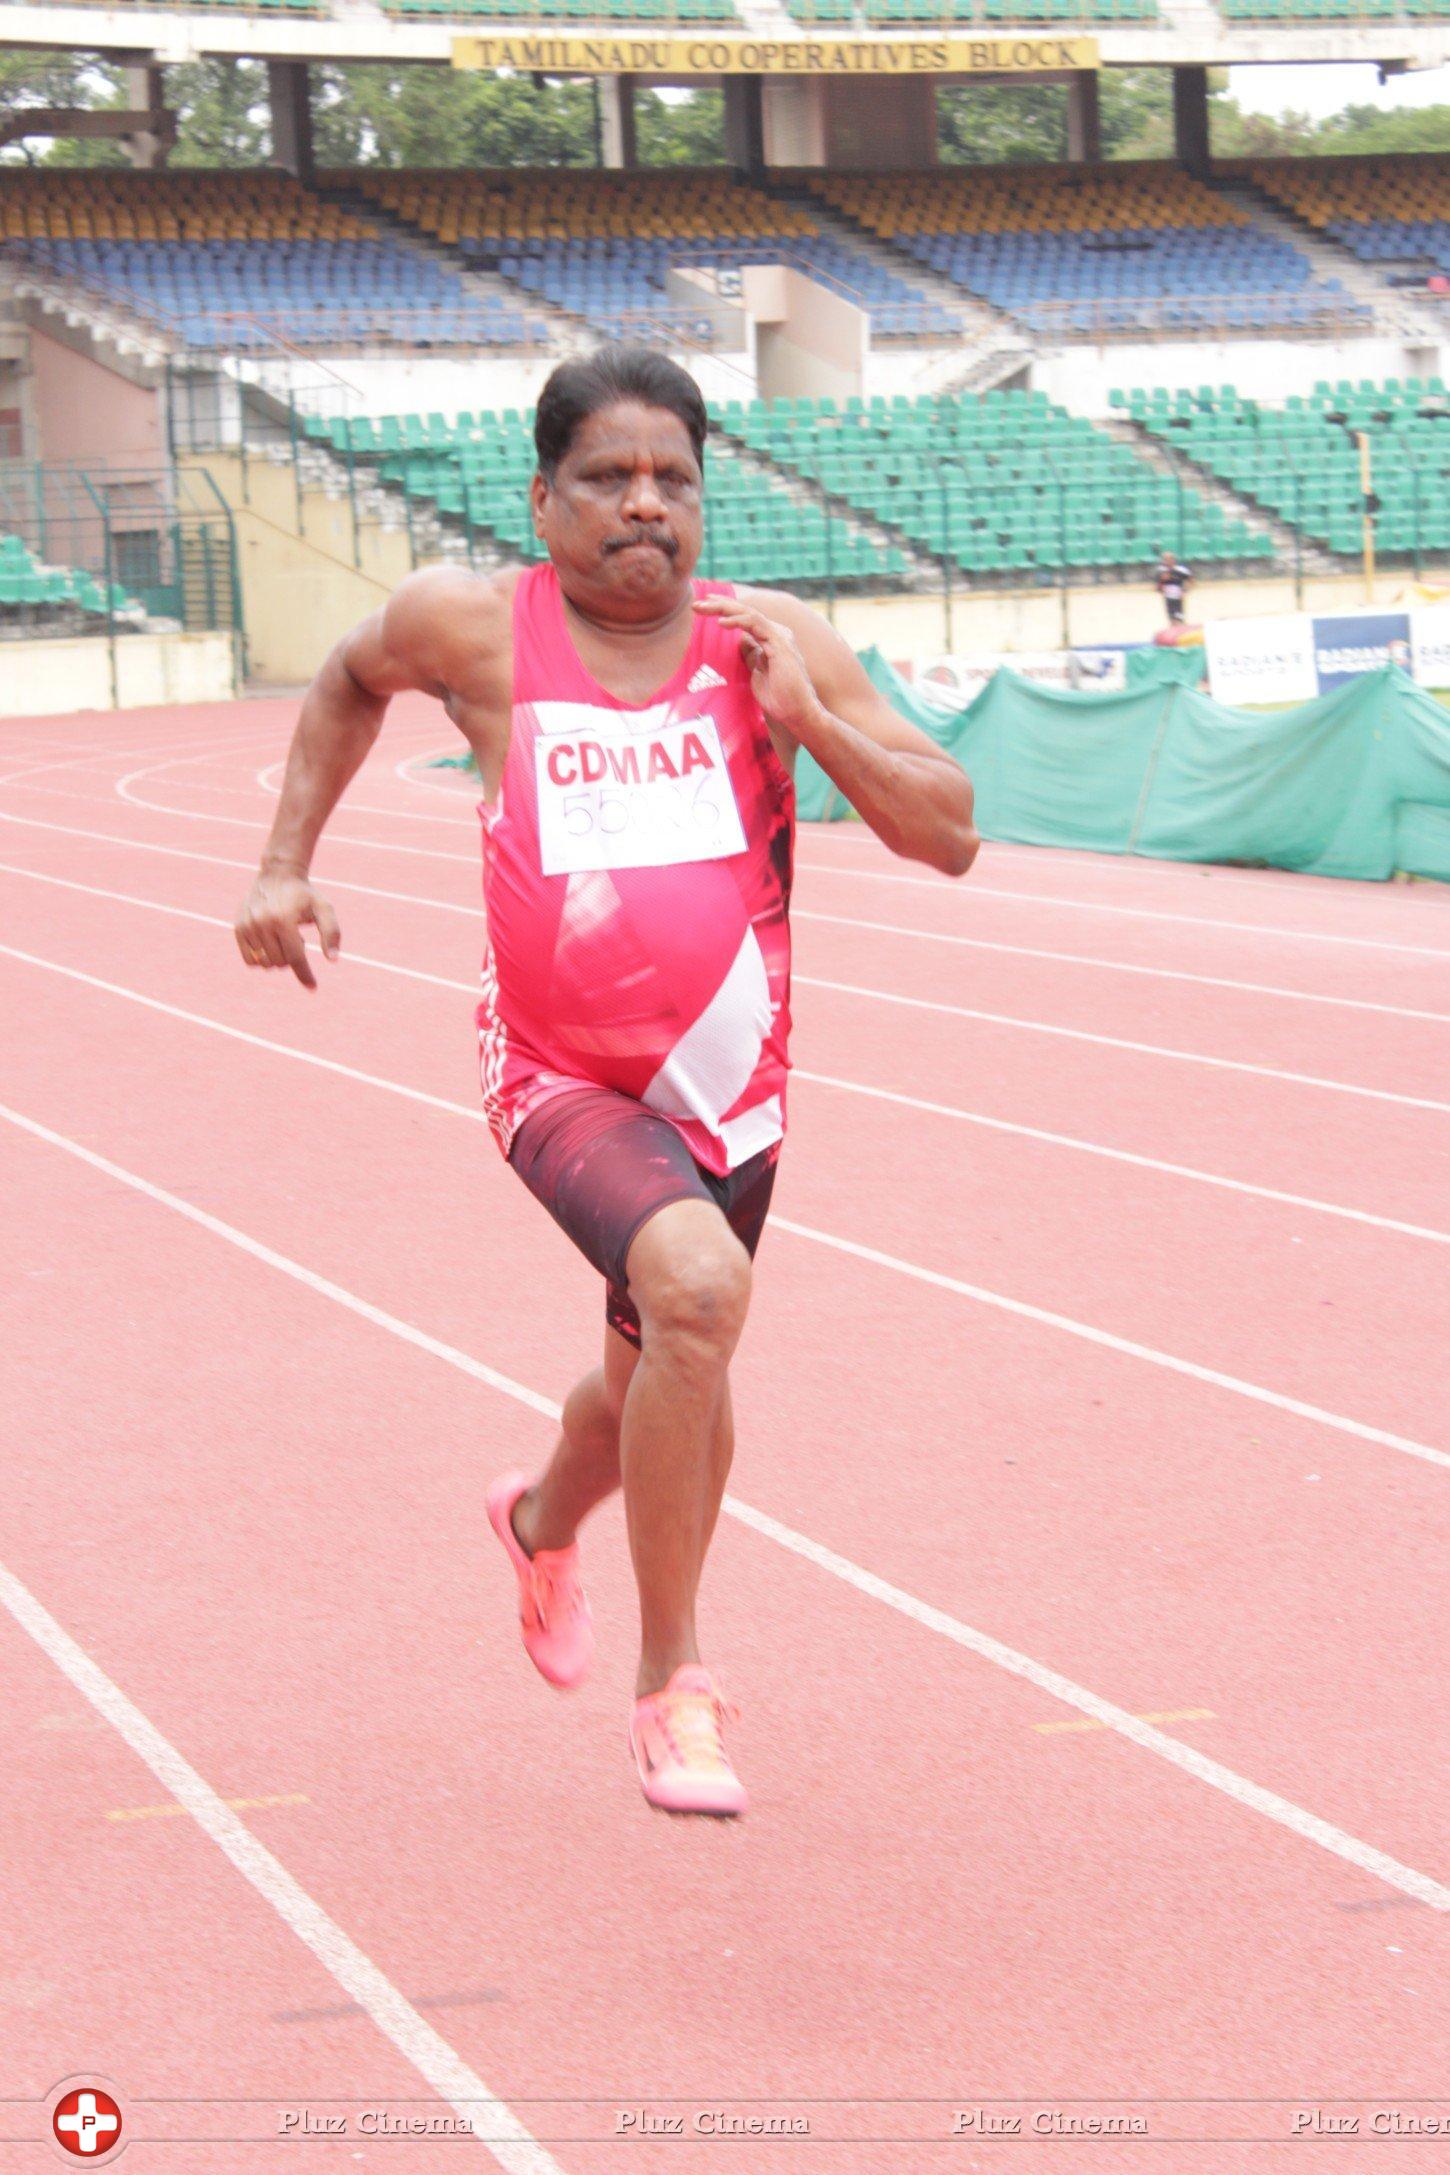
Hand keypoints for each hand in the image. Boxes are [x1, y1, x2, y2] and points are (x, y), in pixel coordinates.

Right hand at [234, 869, 339, 989]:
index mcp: (283, 919)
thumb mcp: (324, 909)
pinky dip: (261, 959)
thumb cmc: (304, 895)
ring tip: (282, 937)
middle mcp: (262, 923)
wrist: (277, 875)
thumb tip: (332, 959)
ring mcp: (248, 926)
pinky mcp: (238, 928)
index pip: (295, 958)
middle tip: (296, 937)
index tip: (313, 987)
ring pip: (265, 964)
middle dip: (292, 957)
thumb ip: (331, 933)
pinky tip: (270, 943)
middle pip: (280, 963)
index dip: (305, 975)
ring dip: (277, 957)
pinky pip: (250, 960)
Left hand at [693, 597, 822, 738]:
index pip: (745, 619)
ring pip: (749, 614)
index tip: (702, 609)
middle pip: (745, 612)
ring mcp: (779, 637)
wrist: (797, 714)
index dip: (724, 612)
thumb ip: (752, 655)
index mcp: (771, 639)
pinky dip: (737, 621)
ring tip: (704, 607)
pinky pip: (755, 625)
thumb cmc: (780, 699)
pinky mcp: (780, 643)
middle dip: (720, 605)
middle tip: (697, 603)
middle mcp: (777, 633)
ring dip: (725, 608)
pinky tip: (721, 622)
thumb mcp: (758, 673)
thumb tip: (742, 641)